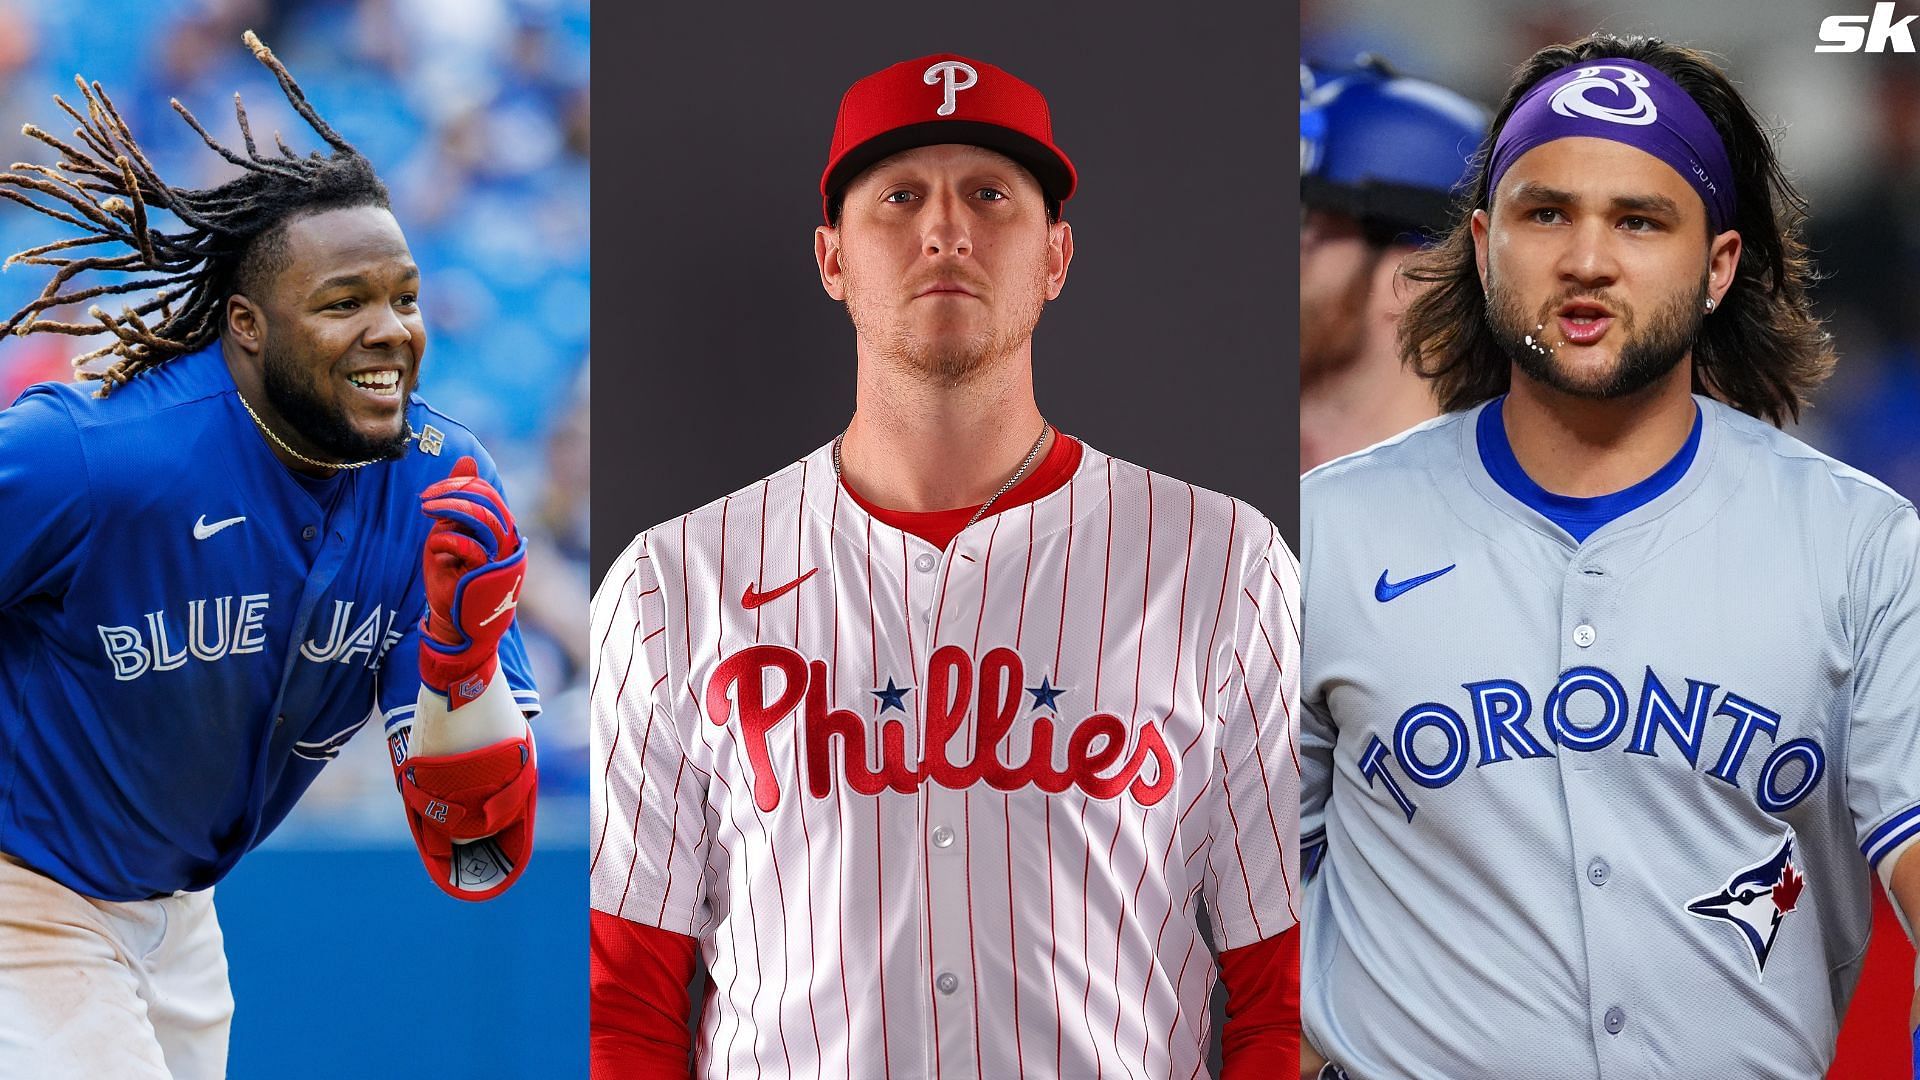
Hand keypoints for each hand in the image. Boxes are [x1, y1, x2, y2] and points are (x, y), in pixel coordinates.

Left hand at [418, 456, 524, 707]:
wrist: (457, 629)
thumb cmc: (454, 582)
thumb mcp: (452, 535)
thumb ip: (459, 502)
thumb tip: (466, 458)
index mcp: (503, 532)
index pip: (486, 494)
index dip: (458, 486)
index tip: (431, 494)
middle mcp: (508, 543)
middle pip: (485, 500)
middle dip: (451, 493)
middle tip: (426, 500)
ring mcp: (500, 559)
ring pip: (480, 517)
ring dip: (448, 509)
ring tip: (427, 511)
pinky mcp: (487, 576)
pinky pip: (468, 546)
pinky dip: (446, 540)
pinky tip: (434, 548)